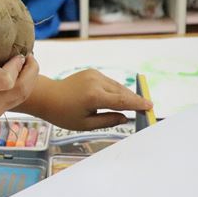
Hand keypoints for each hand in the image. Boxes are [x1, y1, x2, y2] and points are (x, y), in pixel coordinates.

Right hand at [0, 17, 39, 137]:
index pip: (6, 78)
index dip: (16, 66)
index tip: (18, 54)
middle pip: (22, 89)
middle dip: (31, 71)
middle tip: (30, 56)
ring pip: (22, 97)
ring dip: (29, 80)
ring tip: (27, 64)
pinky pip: (15, 101)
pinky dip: (20, 89)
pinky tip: (16, 77)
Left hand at [34, 69, 152, 130]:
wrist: (47, 96)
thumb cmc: (63, 114)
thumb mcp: (85, 124)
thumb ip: (108, 121)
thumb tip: (125, 118)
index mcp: (94, 97)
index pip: (122, 101)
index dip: (137, 104)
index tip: (150, 106)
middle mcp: (95, 82)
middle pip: (122, 92)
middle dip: (135, 100)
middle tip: (147, 107)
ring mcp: (94, 75)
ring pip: (117, 86)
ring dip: (126, 94)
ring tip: (136, 104)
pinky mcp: (92, 72)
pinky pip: (109, 82)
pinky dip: (116, 90)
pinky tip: (120, 98)